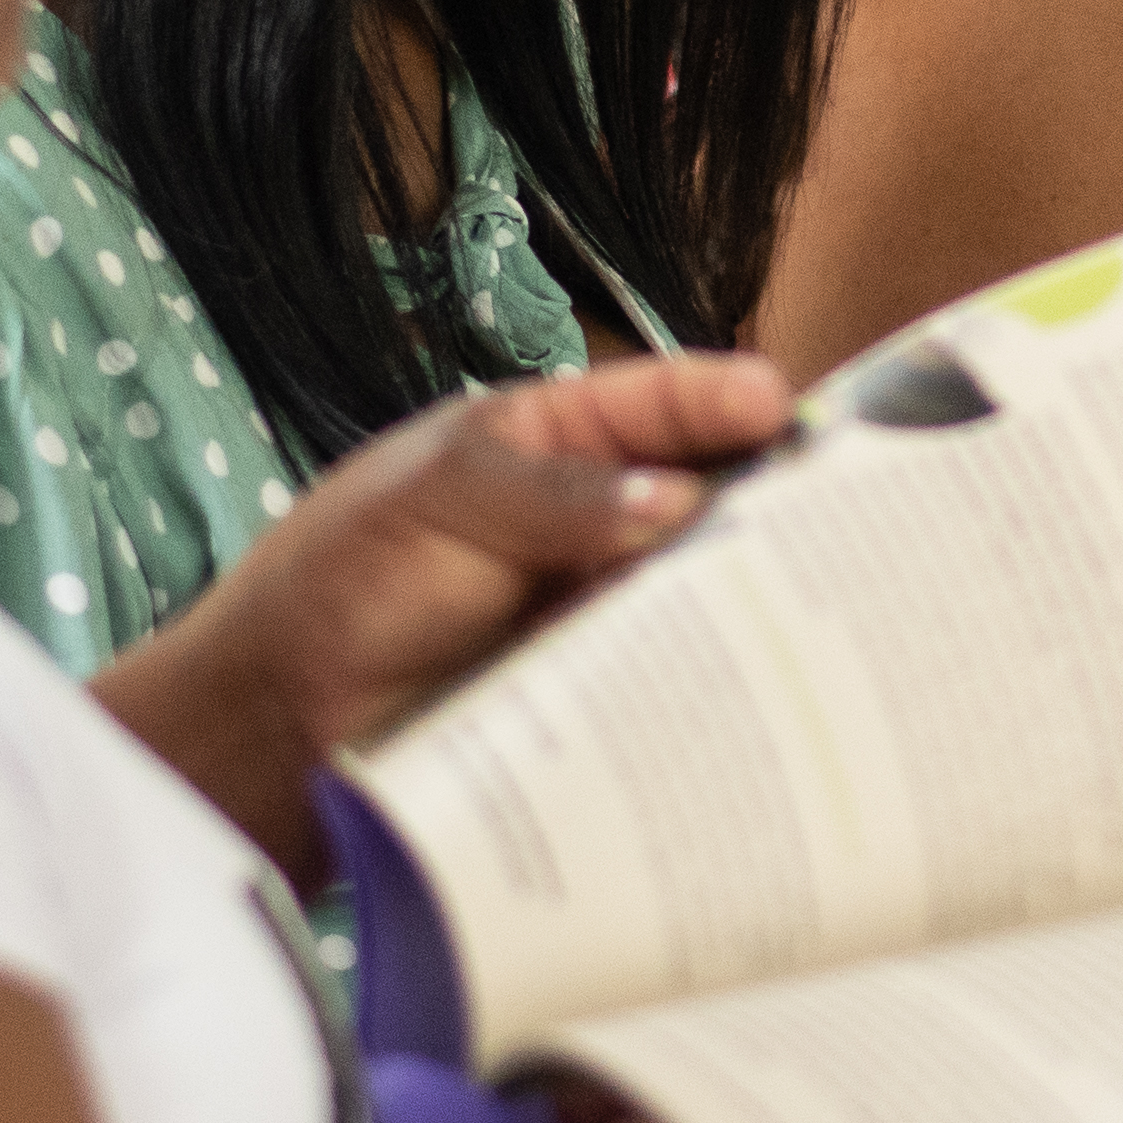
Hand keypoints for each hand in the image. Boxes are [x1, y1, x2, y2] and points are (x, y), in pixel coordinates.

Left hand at [98, 352, 790, 871]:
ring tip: (820, 617)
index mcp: (562, 439)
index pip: (671, 402)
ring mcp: (609, 608)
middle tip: (840, 527)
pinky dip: (719, 685)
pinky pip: (681, 680)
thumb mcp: (442, 498)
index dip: (733, 402)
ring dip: (758, 606)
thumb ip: (554, 494)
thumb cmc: (342, 578)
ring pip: (713, 595)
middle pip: (719, 500)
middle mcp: (603, 520)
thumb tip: (671, 500)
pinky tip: (761, 695)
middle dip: (776, 509)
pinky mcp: (607, 694)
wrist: (281, 721)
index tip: (785, 414)